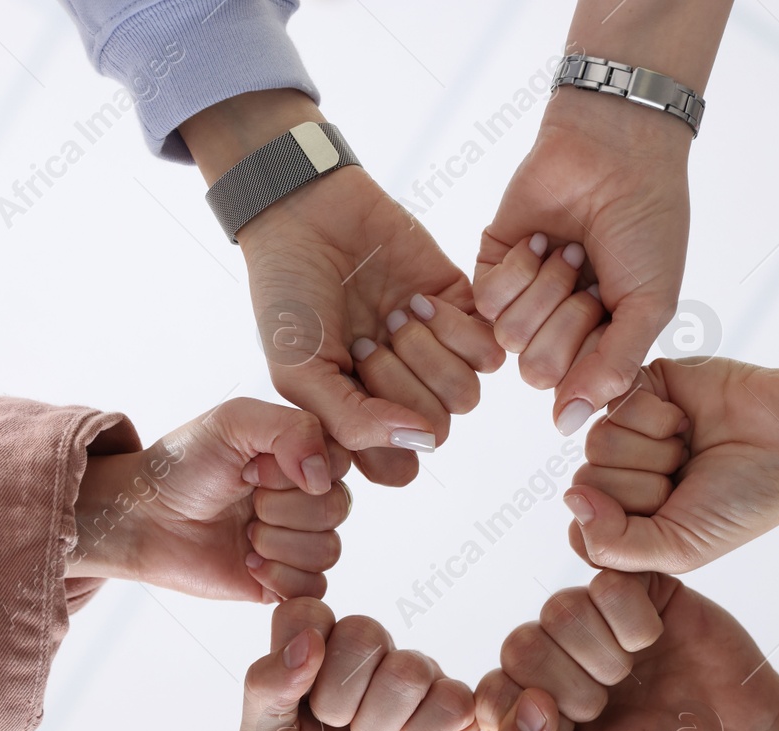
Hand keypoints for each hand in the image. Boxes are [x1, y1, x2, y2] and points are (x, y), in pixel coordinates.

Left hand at [69, 397, 350, 600]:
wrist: (143, 518)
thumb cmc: (182, 466)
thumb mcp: (234, 422)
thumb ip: (292, 429)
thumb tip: (324, 476)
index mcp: (302, 456)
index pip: (340, 463)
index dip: (297, 469)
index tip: (254, 467)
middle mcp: (306, 498)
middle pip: (336, 508)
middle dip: (281, 507)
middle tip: (243, 501)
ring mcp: (297, 541)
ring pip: (328, 550)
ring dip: (276, 542)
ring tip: (242, 534)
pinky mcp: (284, 581)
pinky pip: (313, 588)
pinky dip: (278, 576)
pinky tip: (247, 562)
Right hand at [182, 92, 503, 488]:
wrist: (308, 214)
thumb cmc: (289, 297)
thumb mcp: (299, 371)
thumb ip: (351, 422)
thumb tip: (421, 442)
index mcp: (362, 419)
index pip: (399, 467)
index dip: (382, 439)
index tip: (347, 390)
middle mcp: (403, 394)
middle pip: (438, 430)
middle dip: (399, 386)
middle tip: (364, 341)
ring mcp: (435, 355)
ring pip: (467, 395)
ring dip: (426, 356)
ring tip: (391, 318)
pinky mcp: (464, 314)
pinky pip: (488, 350)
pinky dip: (453, 327)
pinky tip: (416, 300)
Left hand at [240, 598, 478, 730]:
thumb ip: (266, 688)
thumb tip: (309, 639)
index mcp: (314, 658)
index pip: (307, 612)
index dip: (303, 653)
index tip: (300, 703)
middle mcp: (367, 663)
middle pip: (364, 631)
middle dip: (342, 695)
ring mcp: (416, 687)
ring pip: (409, 667)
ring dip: (382, 722)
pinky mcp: (458, 716)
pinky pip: (452, 696)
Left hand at [475, 89, 690, 435]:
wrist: (617, 153)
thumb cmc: (646, 227)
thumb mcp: (648, 307)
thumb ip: (613, 372)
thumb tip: (569, 426)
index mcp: (599, 345)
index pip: (575, 389)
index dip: (593, 350)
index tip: (616, 307)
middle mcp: (558, 330)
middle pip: (537, 370)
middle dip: (568, 318)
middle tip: (590, 275)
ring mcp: (523, 301)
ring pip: (509, 337)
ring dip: (545, 289)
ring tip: (569, 252)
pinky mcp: (491, 269)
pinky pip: (485, 302)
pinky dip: (518, 268)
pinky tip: (541, 240)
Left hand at [476, 569, 778, 730]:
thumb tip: (523, 703)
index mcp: (526, 709)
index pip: (488, 692)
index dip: (526, 712)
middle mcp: (552, 660)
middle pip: (520, 644)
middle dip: (569, 686)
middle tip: (605, 707)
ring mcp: (592, 623)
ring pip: (560, 609)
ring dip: (601, 654)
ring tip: (629, 677)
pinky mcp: (635, 593)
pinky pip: (607, 583)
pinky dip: (632, 620)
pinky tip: (653, 643)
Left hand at [564, 357, 778, 572]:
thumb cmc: (743, 501)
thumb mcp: (679, 549)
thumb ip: (614, 545)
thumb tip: (571, 500)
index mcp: (625, 519)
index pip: (582, 530)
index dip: (627, 527)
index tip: (673, 520)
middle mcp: (619, 475)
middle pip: (588, 483)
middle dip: (647, 487)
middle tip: (689, 478)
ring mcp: (625, 430)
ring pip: (598, 444)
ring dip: (656, 452)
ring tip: (690, 450)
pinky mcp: (637, 387)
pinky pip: (615, 404)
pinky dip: (657, 418)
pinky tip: (685, 422)